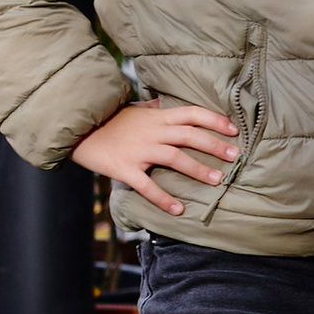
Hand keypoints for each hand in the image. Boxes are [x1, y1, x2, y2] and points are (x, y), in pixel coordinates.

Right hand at [71, 97, 238, 213]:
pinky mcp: (125, 169)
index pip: (192, 113)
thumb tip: (168, 104)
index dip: (215, 120)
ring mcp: (139, 151)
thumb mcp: (135, 109)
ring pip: (175, 158)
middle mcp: (153, 132)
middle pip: (190, 136)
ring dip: (198, 170)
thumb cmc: (109, 120)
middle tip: (235, 157)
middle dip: (215, 145)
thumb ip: (154, 108)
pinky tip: (179, 209)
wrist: (79, 130)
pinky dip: (164, 199)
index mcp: (158, 117)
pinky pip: (147, 186)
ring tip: (217, 180)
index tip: (234, 130)